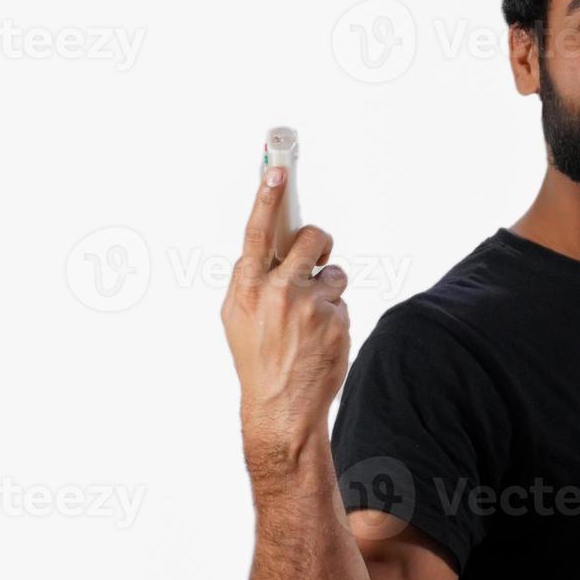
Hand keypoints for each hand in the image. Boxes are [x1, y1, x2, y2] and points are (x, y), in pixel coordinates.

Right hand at [221, 165, 350, 480]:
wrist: (282, 409)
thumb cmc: (257, 359)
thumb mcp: (237, 317)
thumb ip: (251, 279)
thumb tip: (269, 247)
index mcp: (247, 287)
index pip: (258, 231)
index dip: (267, 197)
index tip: (278, 170)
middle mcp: (277, 292)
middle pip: (311, 238)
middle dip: (318, 241)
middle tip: (316, 252)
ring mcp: (309, 307)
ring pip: (333, 271)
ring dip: (327, 287)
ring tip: (311, 318)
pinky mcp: (336, 321)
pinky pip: (342, 300)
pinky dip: (335, 314)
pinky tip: (321, 339)